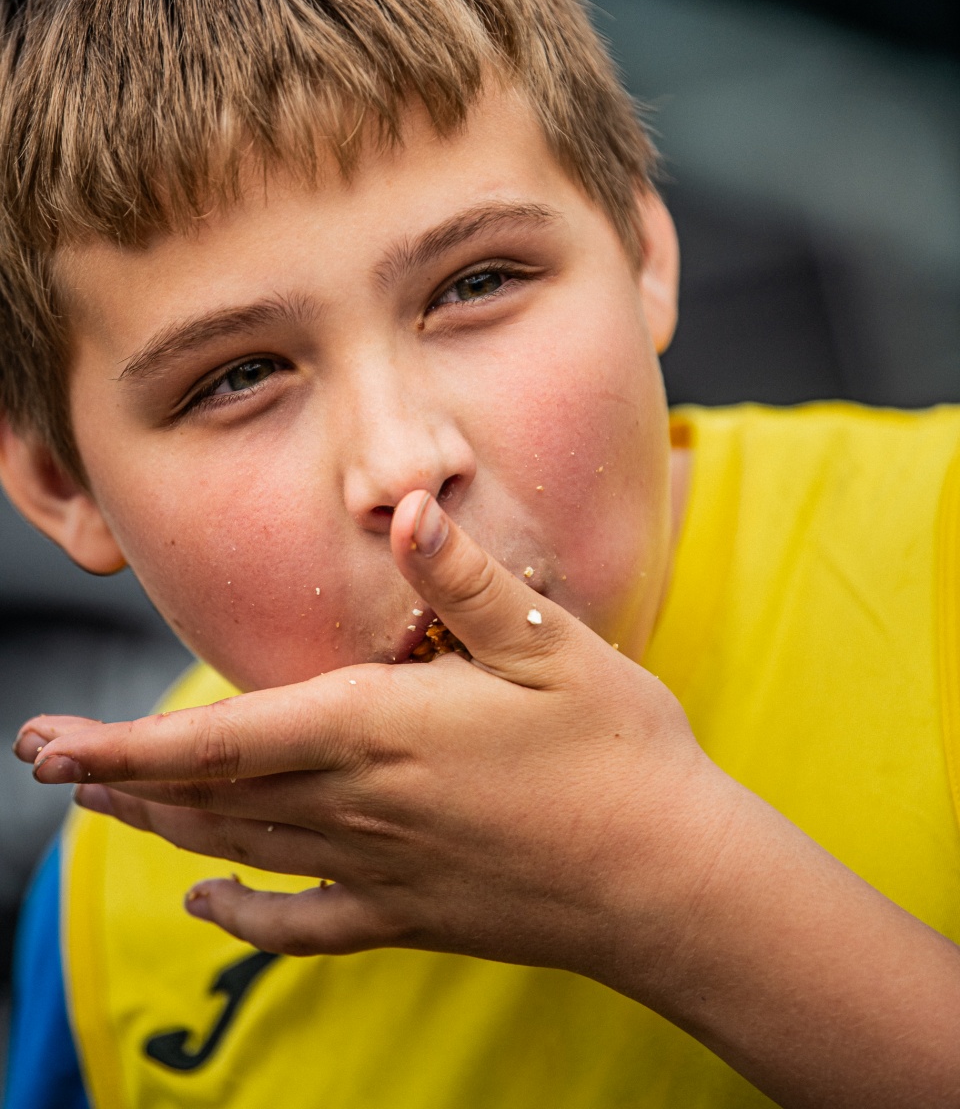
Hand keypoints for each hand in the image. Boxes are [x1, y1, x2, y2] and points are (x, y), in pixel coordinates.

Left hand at [15, 489, 728, 984]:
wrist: (673, 880)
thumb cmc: (618, 749)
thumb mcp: (549, 642)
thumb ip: (464, 577)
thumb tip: (404, 505)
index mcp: (381, 731)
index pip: (221, 739)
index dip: (126, 742)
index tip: (51, 745)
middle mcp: (362, 805)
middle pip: (211, 796)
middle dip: (119, 777)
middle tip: (47, 762)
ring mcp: (383, 868)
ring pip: (244, 849)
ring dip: (165, 826)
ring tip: (105, 806)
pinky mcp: (413, 913)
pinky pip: (307, 922)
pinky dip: (246, 917)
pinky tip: (209, 907)